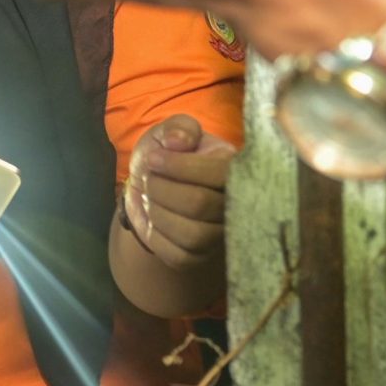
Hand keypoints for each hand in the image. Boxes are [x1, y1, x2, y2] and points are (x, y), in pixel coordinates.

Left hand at [124, 115, 233, 268]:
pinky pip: (179, 255)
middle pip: (199, 204)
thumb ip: (178, 127)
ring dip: (158, 212)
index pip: (220, 174)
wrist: (148, 186)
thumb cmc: (166, 155)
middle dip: (162, 188)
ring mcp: (221, 236)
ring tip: (151, 196)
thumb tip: (179, 141)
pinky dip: (157, 235)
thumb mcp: (171, 131)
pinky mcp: (199, 257)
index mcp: (235, 170)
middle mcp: (237, 206)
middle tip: (149, 178)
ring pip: (192, 234)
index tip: (153, 158)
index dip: (181, 167)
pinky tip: (154, 218)